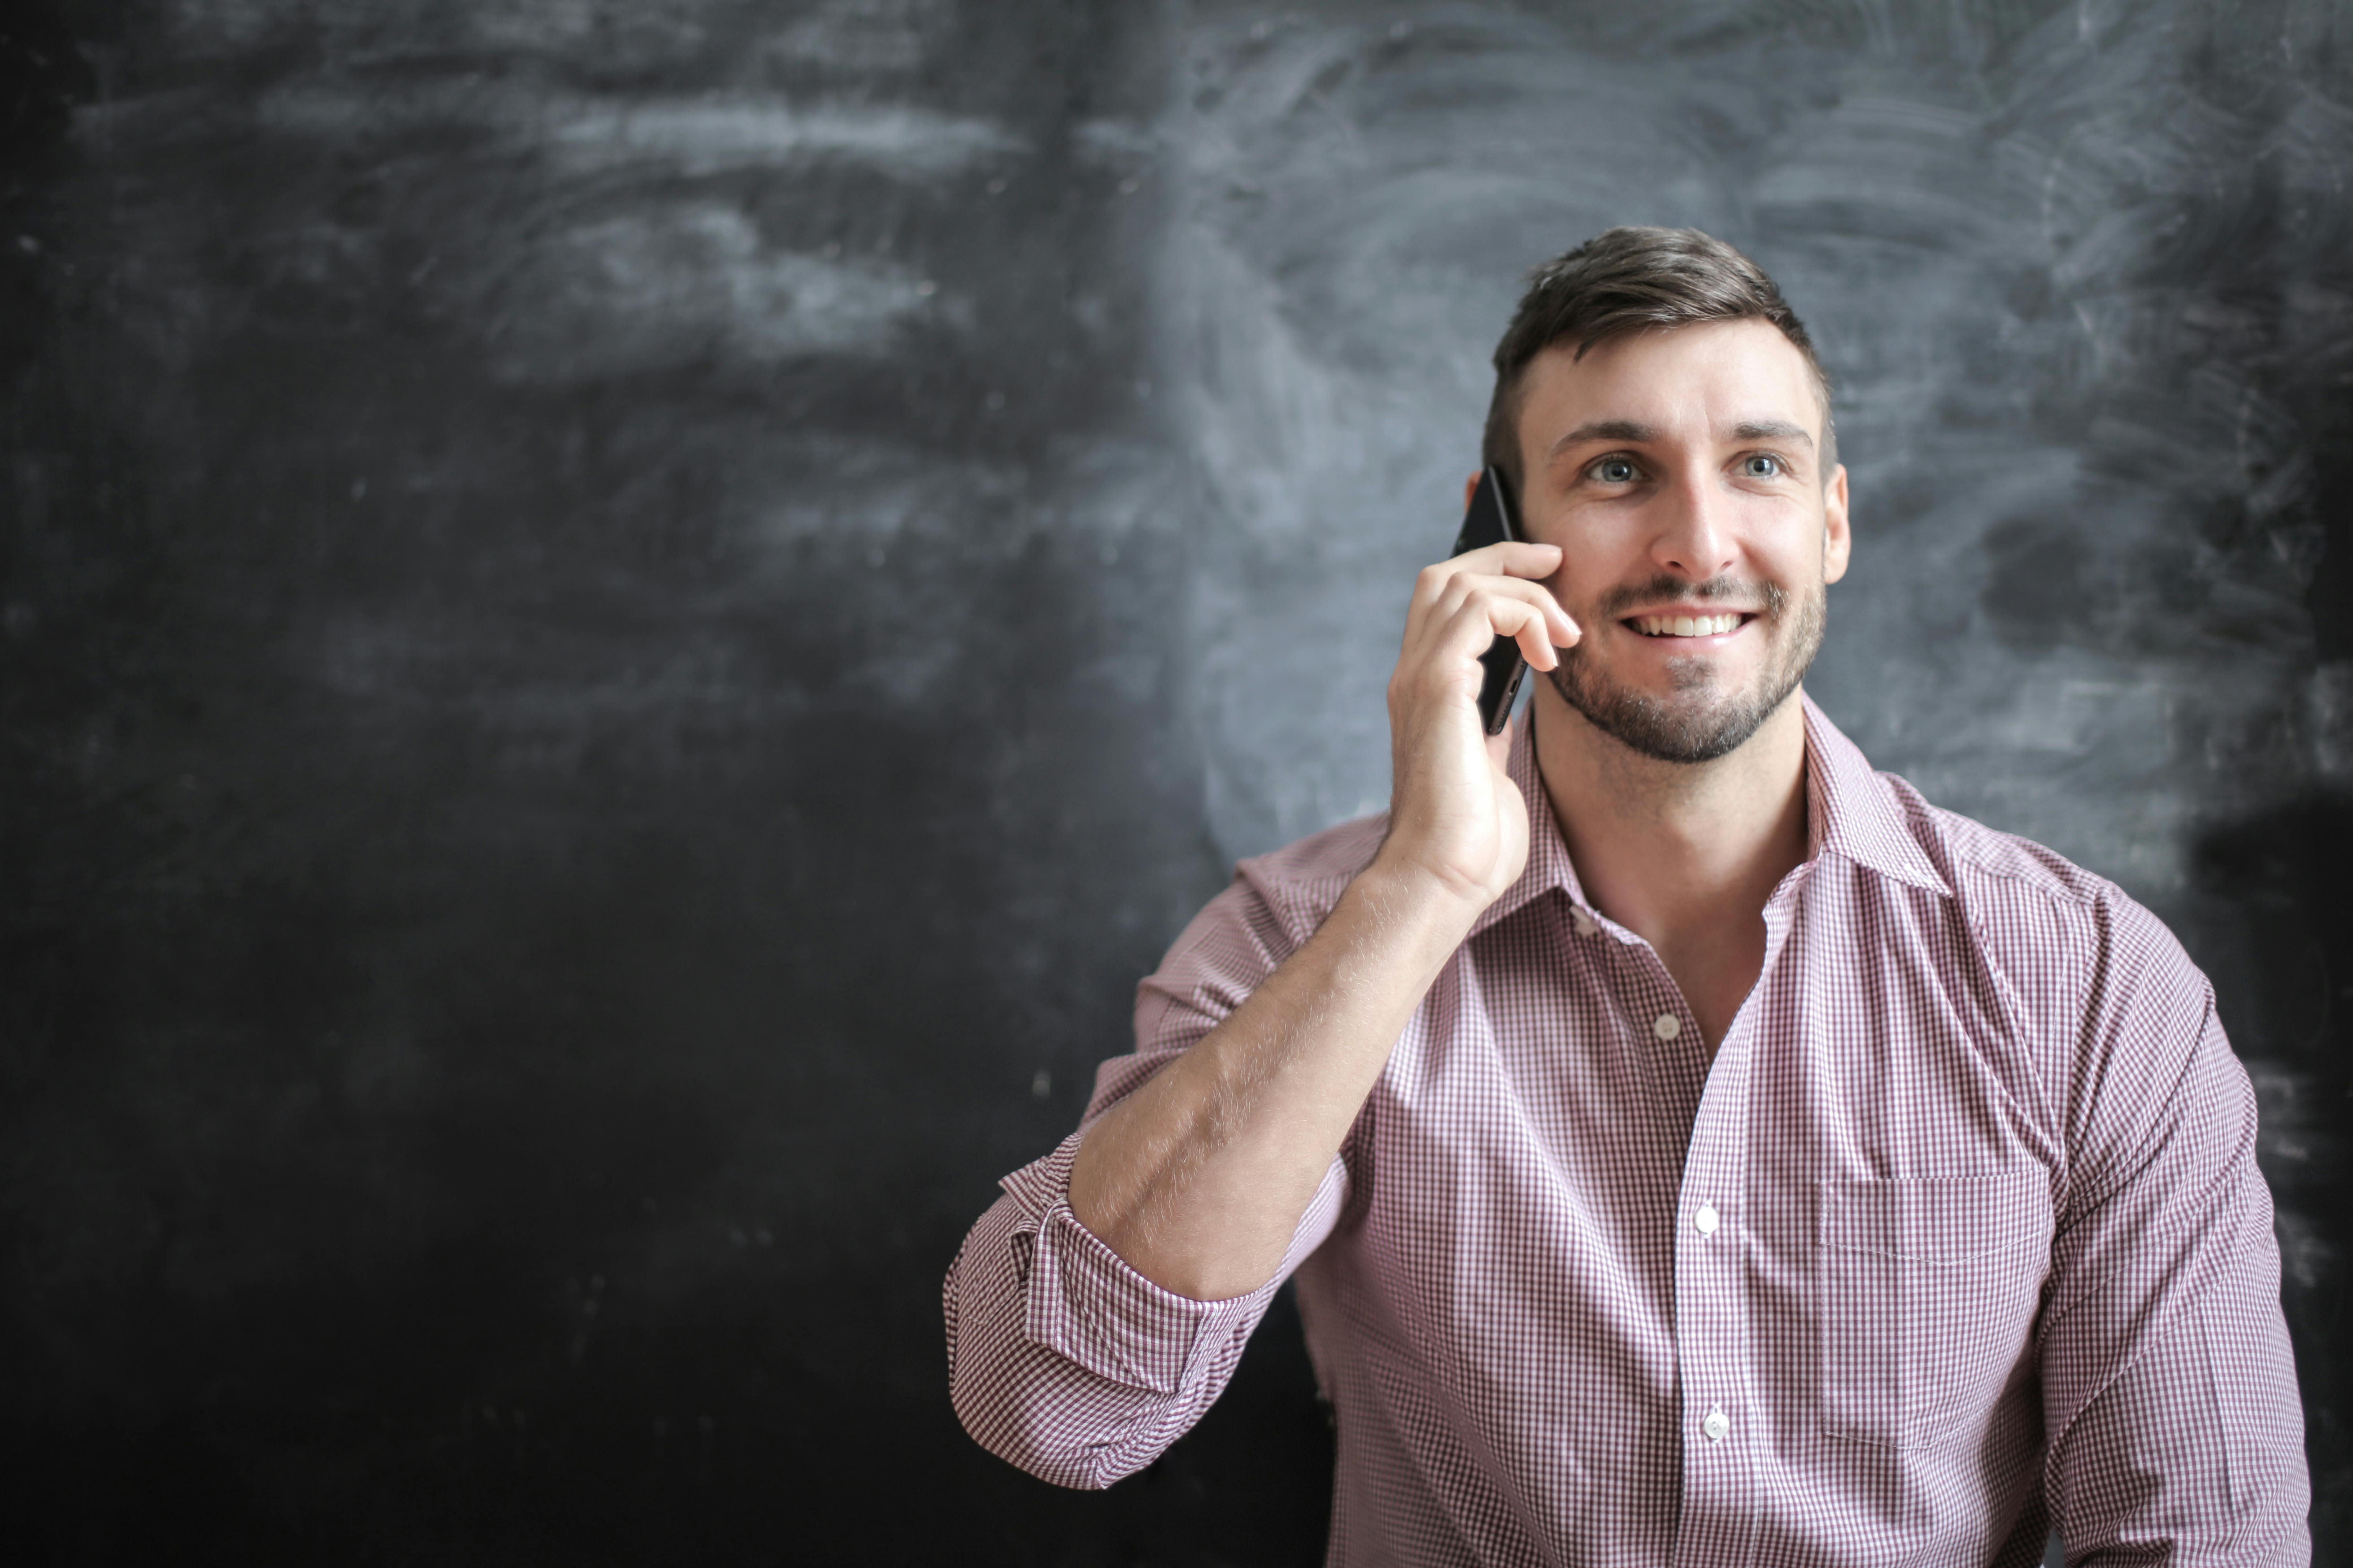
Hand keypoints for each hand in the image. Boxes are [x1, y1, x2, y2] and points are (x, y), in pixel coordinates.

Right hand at [1376, 541, 1577, 910]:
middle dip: (1504, 557)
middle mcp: (1413, 676)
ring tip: (1565, 631)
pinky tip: (1549, 655)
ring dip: (1524, 590)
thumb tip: (1522, 701)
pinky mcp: (1437, 684)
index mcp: (1427, 693)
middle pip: (1444, 575)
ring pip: (1461, 582)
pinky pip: (1479, 608)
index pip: (1444, 605)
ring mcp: (1419, 677)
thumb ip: (1495, 726)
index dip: (1491, 575)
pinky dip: (1522, 614)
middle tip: (1557, 563)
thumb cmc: (1470, 841)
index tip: (1546, 577)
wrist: (1440, 877)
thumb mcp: (1490, 766)